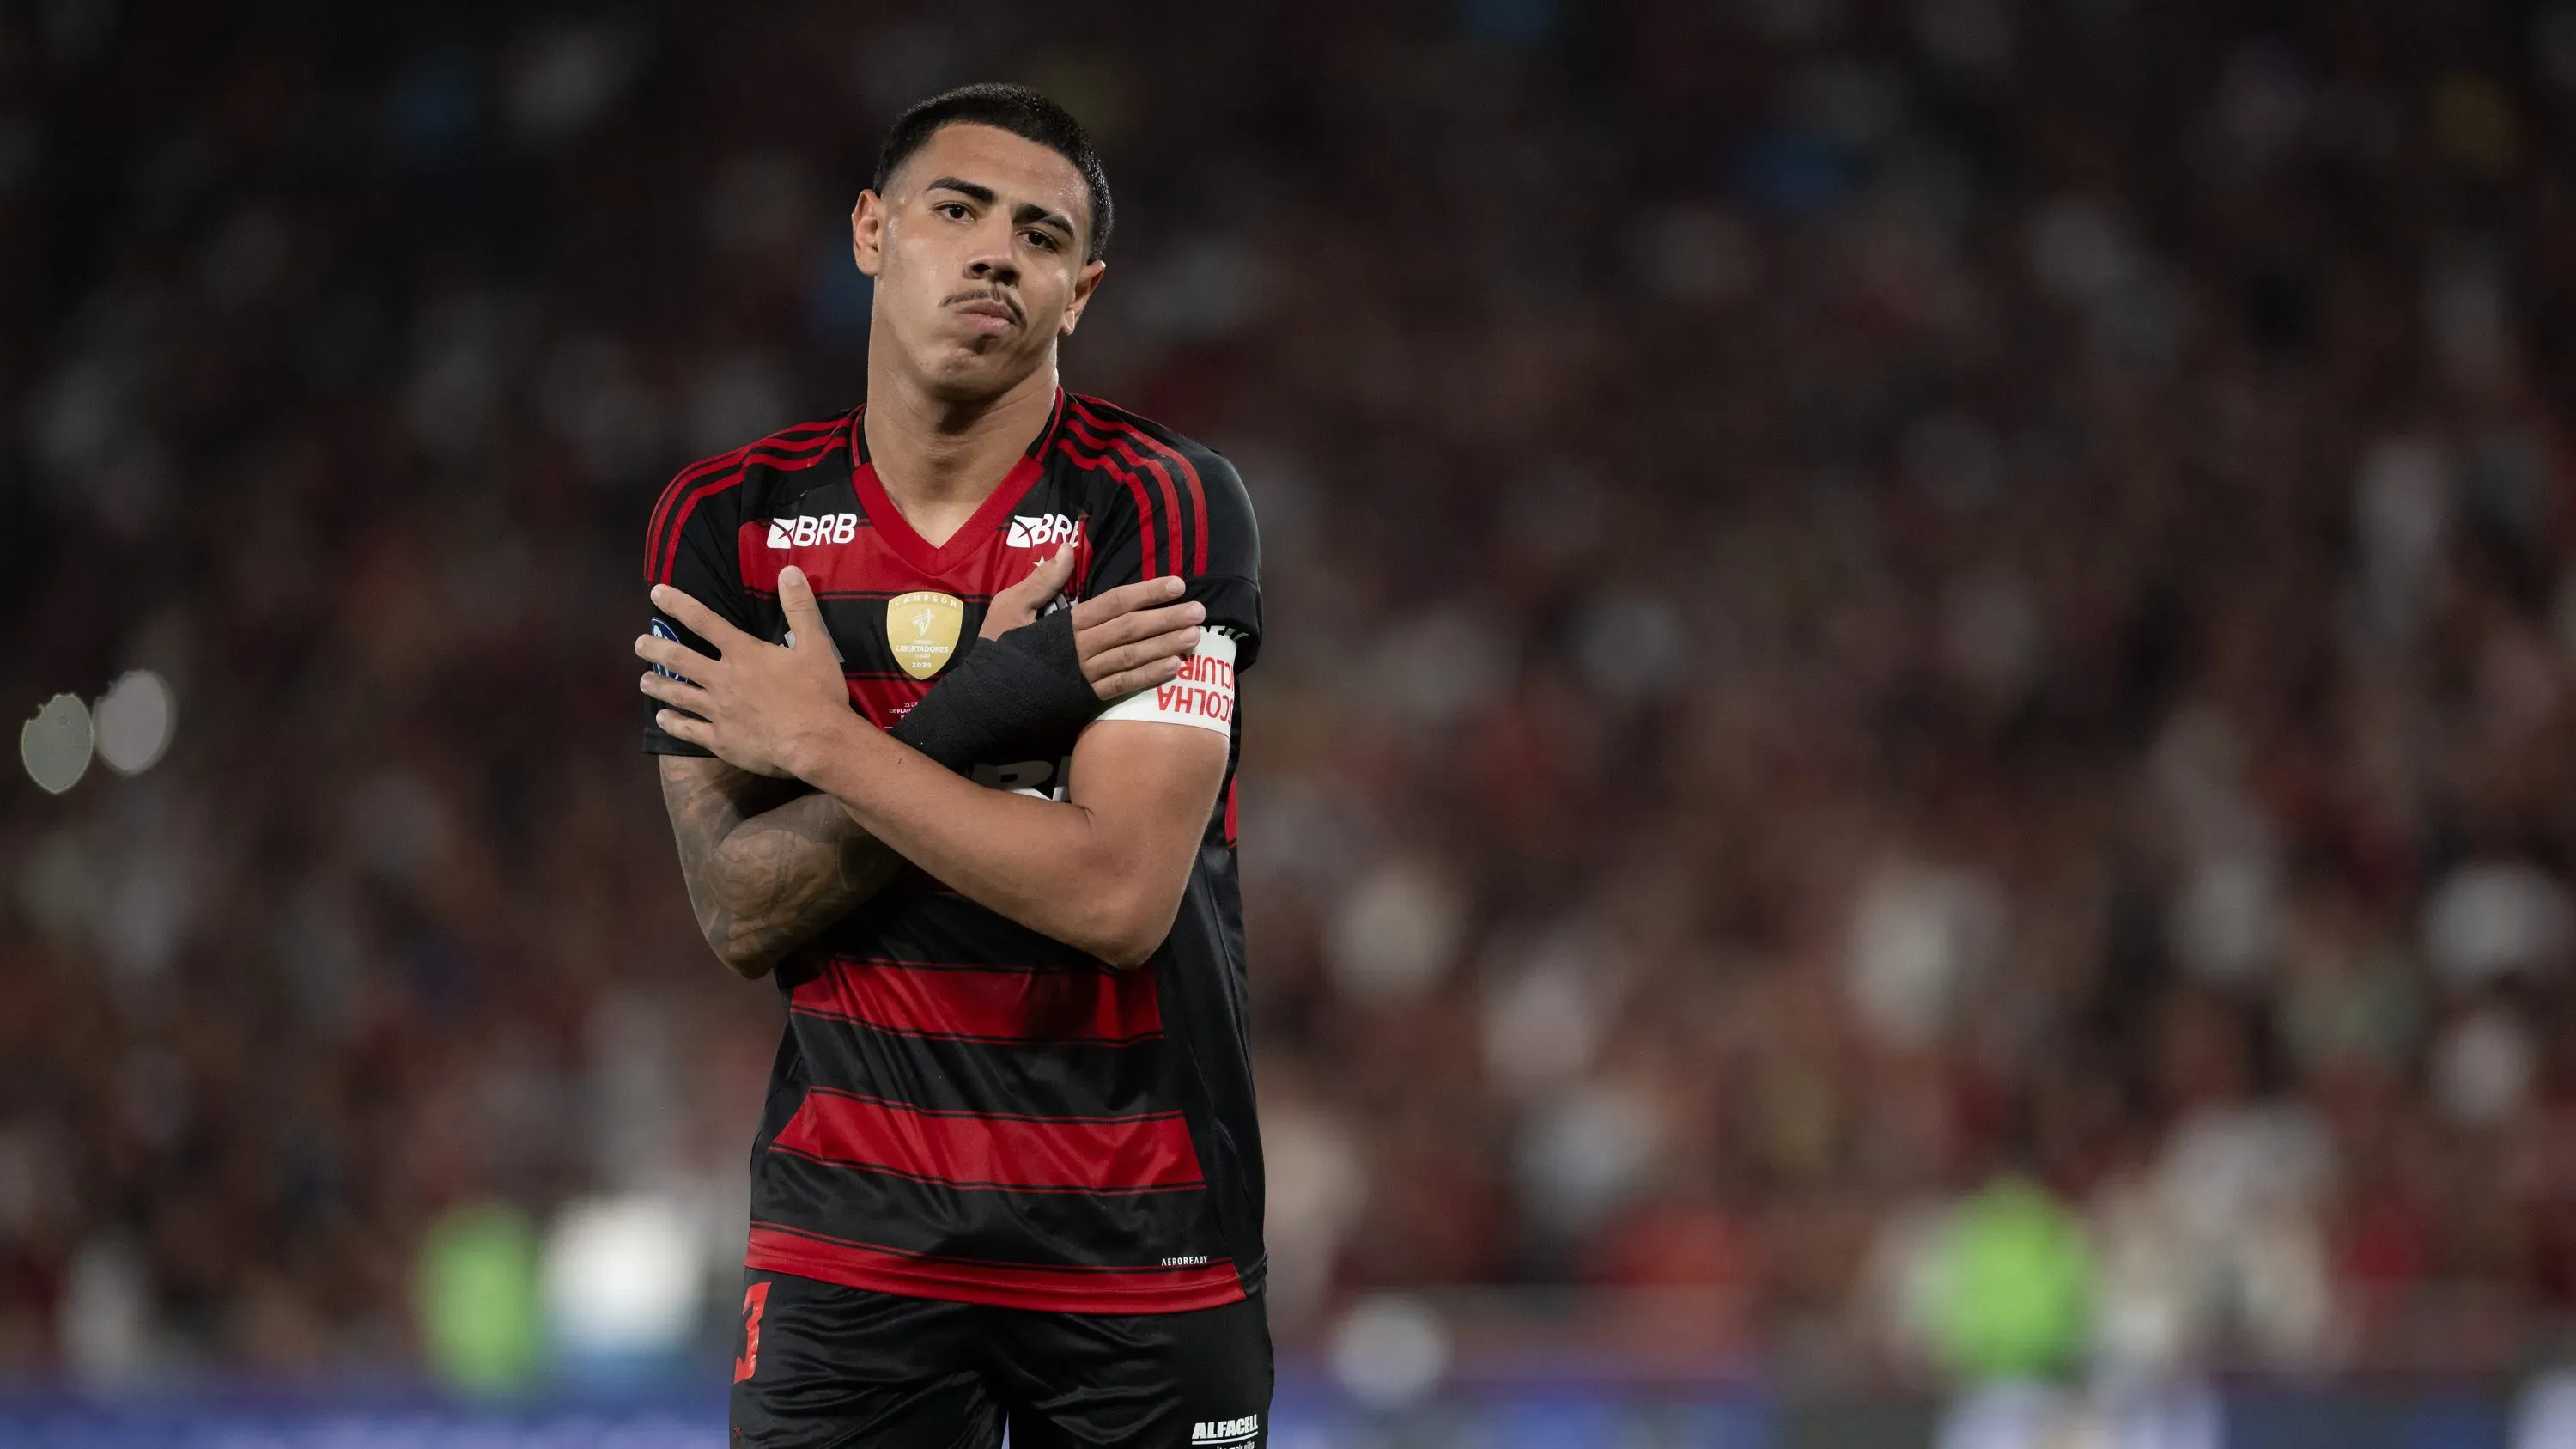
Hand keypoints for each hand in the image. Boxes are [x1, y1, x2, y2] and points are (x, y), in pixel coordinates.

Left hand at [639, 568, 851, 779]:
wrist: (816, 742)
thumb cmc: (817, 693)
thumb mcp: (816, 645)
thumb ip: (800, 608)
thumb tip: (789, 571)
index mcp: (743, 653)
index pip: (704, 621)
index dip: (678, 604)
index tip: (656, 594)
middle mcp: (722, 679)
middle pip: (679, 659)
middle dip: (655, 648)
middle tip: (639, 644)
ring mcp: (717, 711)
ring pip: (678, 694)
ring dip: (658, 685)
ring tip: (643, 681)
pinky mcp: (720, 739)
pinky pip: (688, 730)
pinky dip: (672, 724)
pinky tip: (663, 719)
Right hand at [983, 545, 1208, 698]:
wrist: (981, 703)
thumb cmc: (996, 653)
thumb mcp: (1009, 608)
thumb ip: (1042, 581)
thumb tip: (1066, 548)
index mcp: (1064, 623)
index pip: (1115, 602)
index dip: (1148, 593)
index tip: (1177, 584)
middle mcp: (1079, 648)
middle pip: (1131, 629)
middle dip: (1167, 618)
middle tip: (1200, 611)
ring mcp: (1083, 676)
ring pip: (1132, 657)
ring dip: (1165, 646)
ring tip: (1194, 637)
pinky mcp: (1084, 700)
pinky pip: (1122, 687)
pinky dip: (1149, 678)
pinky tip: (1173, 669)